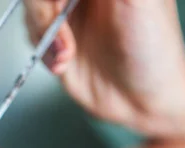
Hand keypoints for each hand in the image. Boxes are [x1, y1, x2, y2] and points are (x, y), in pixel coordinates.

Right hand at [24, 0, 184, 132]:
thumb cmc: (153, 48)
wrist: (143, 101)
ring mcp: (68, 11)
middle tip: (61, 27)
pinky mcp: (55, 38)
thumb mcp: (139, 1)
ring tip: (67, 54)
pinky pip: (31, 31)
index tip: (62, 4)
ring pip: (32, 4)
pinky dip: (43, 49)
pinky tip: (63, 64)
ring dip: (44, 30)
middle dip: (47, 6)